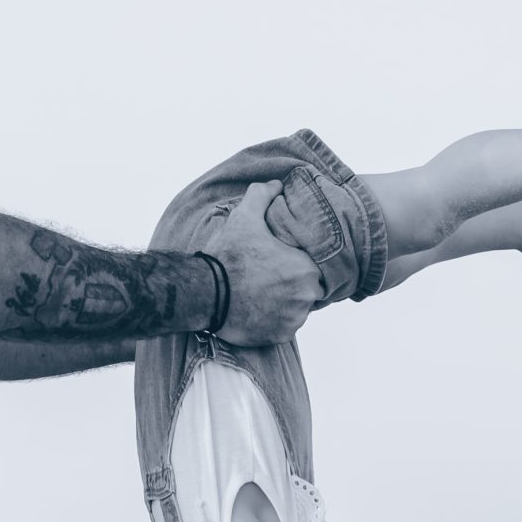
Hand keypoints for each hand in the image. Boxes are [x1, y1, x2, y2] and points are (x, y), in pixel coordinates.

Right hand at [204, 183, 324, 346]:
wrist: (207, 294)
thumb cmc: (229, 256)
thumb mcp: (244, 217)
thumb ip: (263, 196)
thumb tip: (276, 184)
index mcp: (307, 268)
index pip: (314, 266)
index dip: (298, 263)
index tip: (281, 261)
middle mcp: (307, 296)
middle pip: (309, 289)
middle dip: (294, 284)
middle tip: (270, 277)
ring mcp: (294, 319)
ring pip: (298, 309)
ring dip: (286, 303)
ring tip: (263, 294)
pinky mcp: (280, 336)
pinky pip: (284, 327)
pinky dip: (275, 321)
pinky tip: (259, 310)